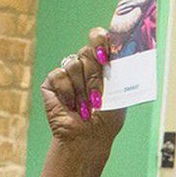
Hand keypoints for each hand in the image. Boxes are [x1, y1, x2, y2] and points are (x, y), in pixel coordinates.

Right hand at [40, 28, 125, 145]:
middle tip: (97, 97)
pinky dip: (67, 92)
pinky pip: (59, 75)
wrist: (88, 137)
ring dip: (82, 88)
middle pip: (87, 51)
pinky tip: (71, 106)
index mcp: (102, 64)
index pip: (100, 38)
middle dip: (95, 75)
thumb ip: (120, 71)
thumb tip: (123, 49)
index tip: (105, 53)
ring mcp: (68, 72)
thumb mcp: (119, 93)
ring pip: (73, 63)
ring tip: (86, 106)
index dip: (101, 40)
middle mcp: (84, 65)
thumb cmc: (107, 118)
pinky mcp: (52, 82)